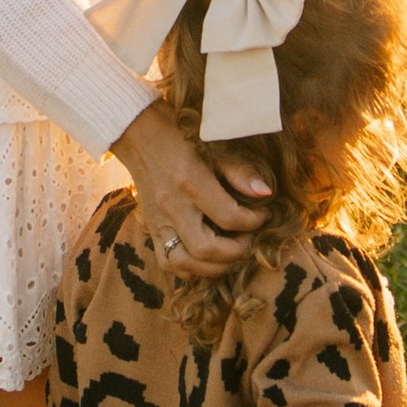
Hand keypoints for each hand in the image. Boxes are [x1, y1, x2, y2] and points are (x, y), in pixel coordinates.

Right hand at [112, 99, 272, 269]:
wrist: (140, 137)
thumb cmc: (182, 140)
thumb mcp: (214, 149)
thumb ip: (240, 172)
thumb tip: (266, 194)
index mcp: (191, 182)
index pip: (229, 217)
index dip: (254, 221)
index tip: (263, 215)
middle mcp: (172, 207)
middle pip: (206, 249)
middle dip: (236, 252)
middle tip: (248, 239)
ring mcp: (158, 222)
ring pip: (185, 263)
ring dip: (213, 267)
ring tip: (230, 254)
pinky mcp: (151, 230)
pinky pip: (167, 264)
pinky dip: (191, 269)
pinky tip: (207, 259)